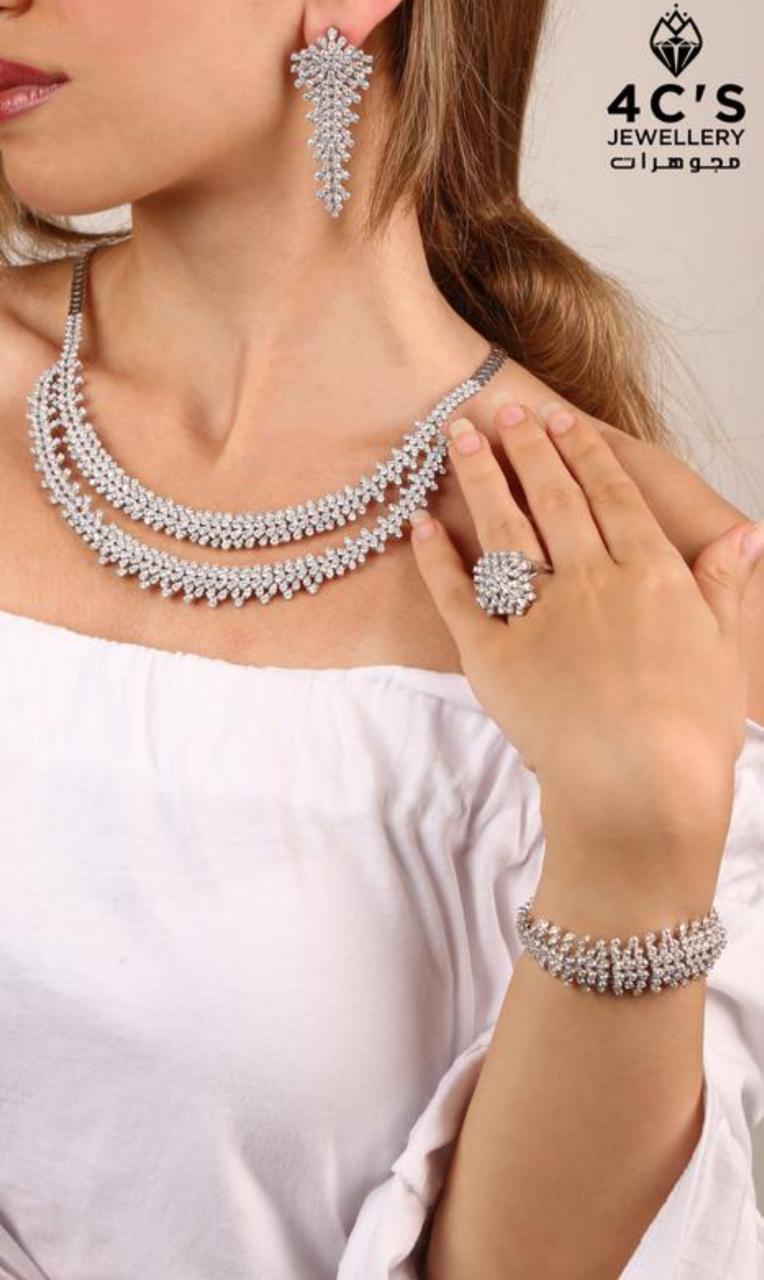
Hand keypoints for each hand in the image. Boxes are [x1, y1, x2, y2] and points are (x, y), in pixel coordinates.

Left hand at [408, 402, 762, 874]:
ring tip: (458, 437)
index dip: (584, 455)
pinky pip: (457, 596)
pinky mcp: (491, 654)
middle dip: (526, 449)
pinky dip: (437, 559)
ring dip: (481, 478)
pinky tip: (423, 523)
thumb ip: (723, 585)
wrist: (640, 791)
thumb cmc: (691, 731)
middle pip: (553, 500)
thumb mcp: (721, 649)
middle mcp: (591, 581)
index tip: (561, 422)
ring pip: (504, 530)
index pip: (611, 498)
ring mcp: (538, 614)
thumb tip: (746, 535)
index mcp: (649, 575)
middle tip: (502, 409)